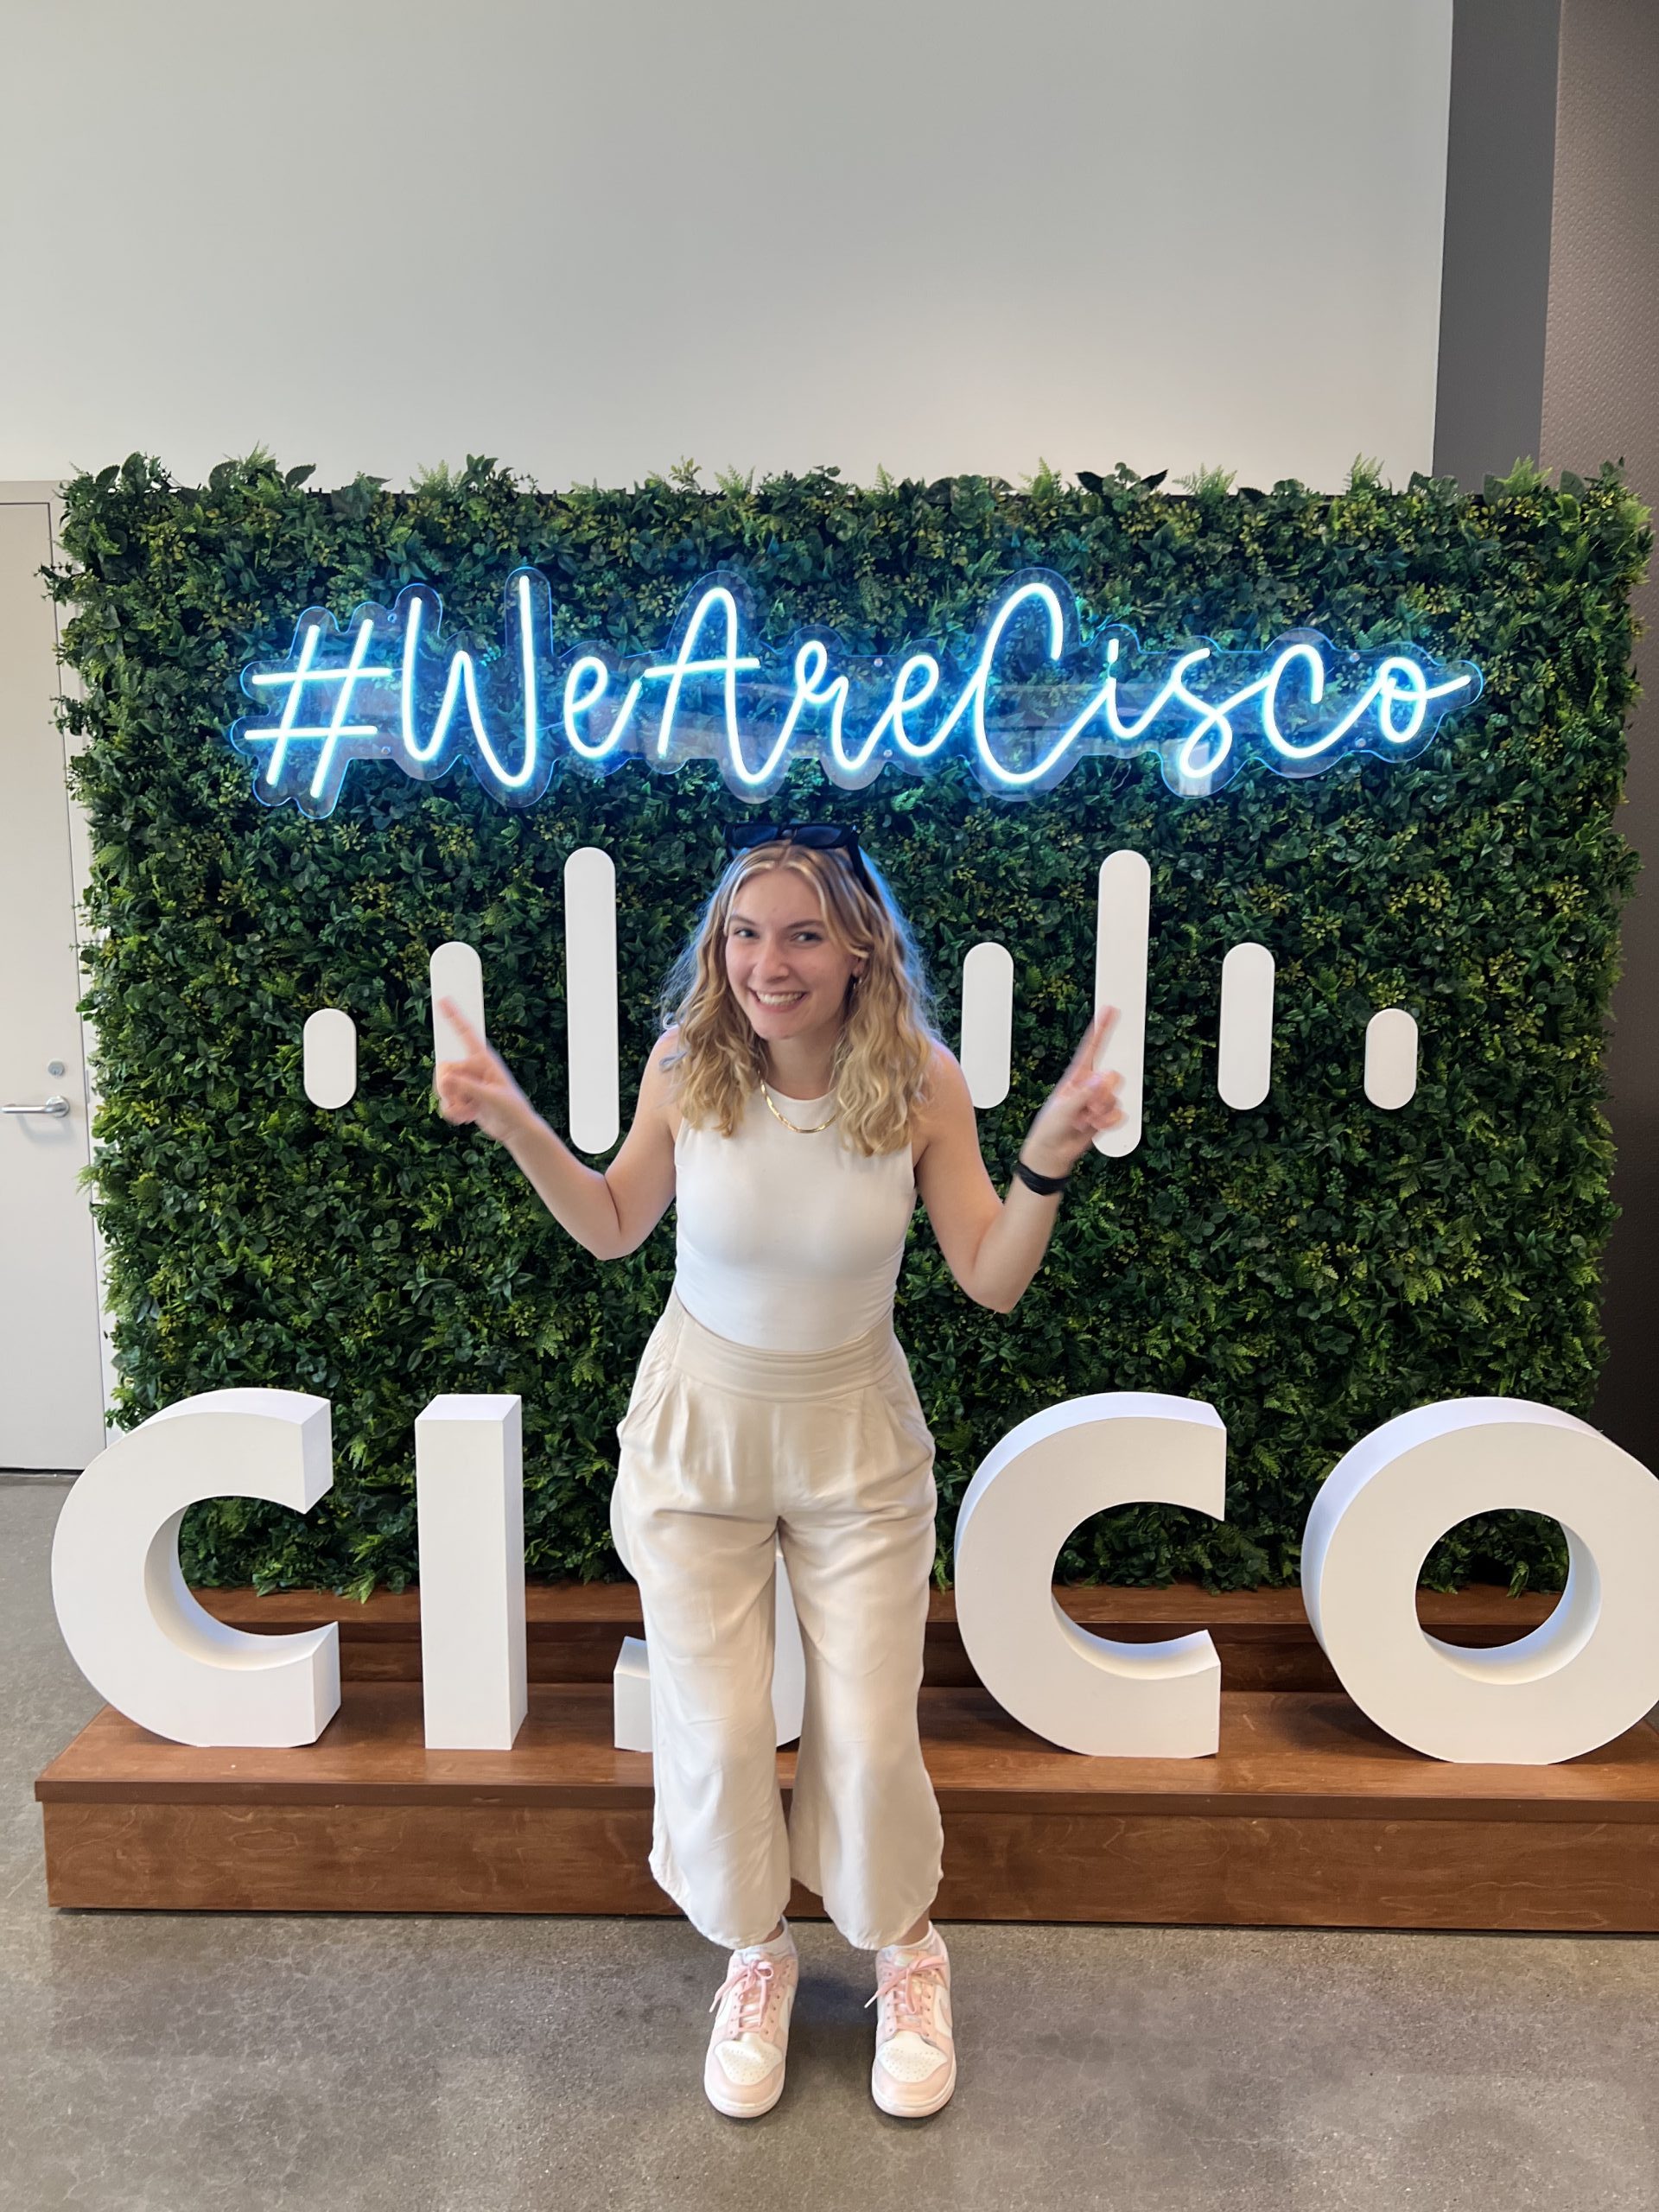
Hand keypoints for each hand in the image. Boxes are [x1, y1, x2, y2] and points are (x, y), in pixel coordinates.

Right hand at [433, 998, 534, 1145]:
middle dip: (449, 1089)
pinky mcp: (462, 1096)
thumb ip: (467, 1087)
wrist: (515, 1128)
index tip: (443, 998)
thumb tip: (444, 1078)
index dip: (454, 1016)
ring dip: (454, 1104)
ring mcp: (466, 1082)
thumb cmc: (511, 1108)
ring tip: (473, 1111)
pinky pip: (445, 1102)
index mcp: (484, 1059)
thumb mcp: (491, 1097)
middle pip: (444, 1069)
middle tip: (466, 1102)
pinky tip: (468, 1117)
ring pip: (442, 1087)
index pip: (466, 1033)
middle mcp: (473, 1067)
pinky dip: (454, 1113)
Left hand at [1020, 1007, 1124, 1175]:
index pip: (1090, 1047)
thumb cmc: (1050, 1127)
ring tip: (1084, 1120)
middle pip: (1112, 1077)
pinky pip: (1118, 1114)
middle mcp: (1089, 1085)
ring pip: (1115, 1098)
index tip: (1110, 1009)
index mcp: (1076, 1076)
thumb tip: (1106, 1077)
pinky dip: (1108, 1123)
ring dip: (1102, 1112)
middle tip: (1088, 1108)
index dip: (1101, 1027)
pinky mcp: (1105, 1116)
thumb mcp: (1064, 1108)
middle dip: (1103, 1094)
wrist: (1053, 1153)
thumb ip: (1085, 1093)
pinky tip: (1093, 1127)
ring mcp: (1098, 1101)